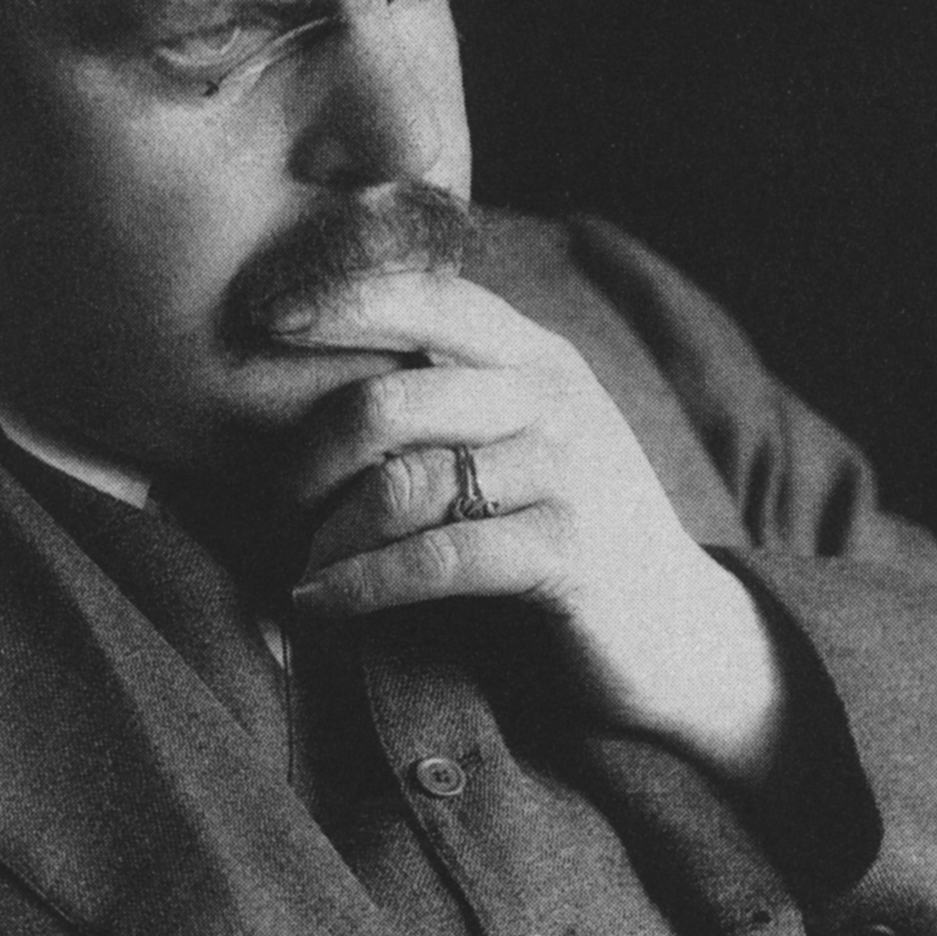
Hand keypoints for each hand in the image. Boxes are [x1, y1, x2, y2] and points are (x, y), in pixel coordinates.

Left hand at [281, 272, 786, 782]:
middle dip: (308, 455)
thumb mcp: (523, 441)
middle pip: (391, 398)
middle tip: (273, 502)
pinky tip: (323, 602)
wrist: (681, 638)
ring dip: (330, 533)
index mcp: (536, 356)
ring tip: (302, 564)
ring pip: (406, 483)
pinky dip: (364, 584)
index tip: (254, 315)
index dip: (338, 299)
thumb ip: (449, 397)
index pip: (428, 297)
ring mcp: (569, 473)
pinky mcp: (571, 553)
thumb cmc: (568, 533)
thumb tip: (304, 372)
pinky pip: (438, 558)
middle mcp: (555, 399)